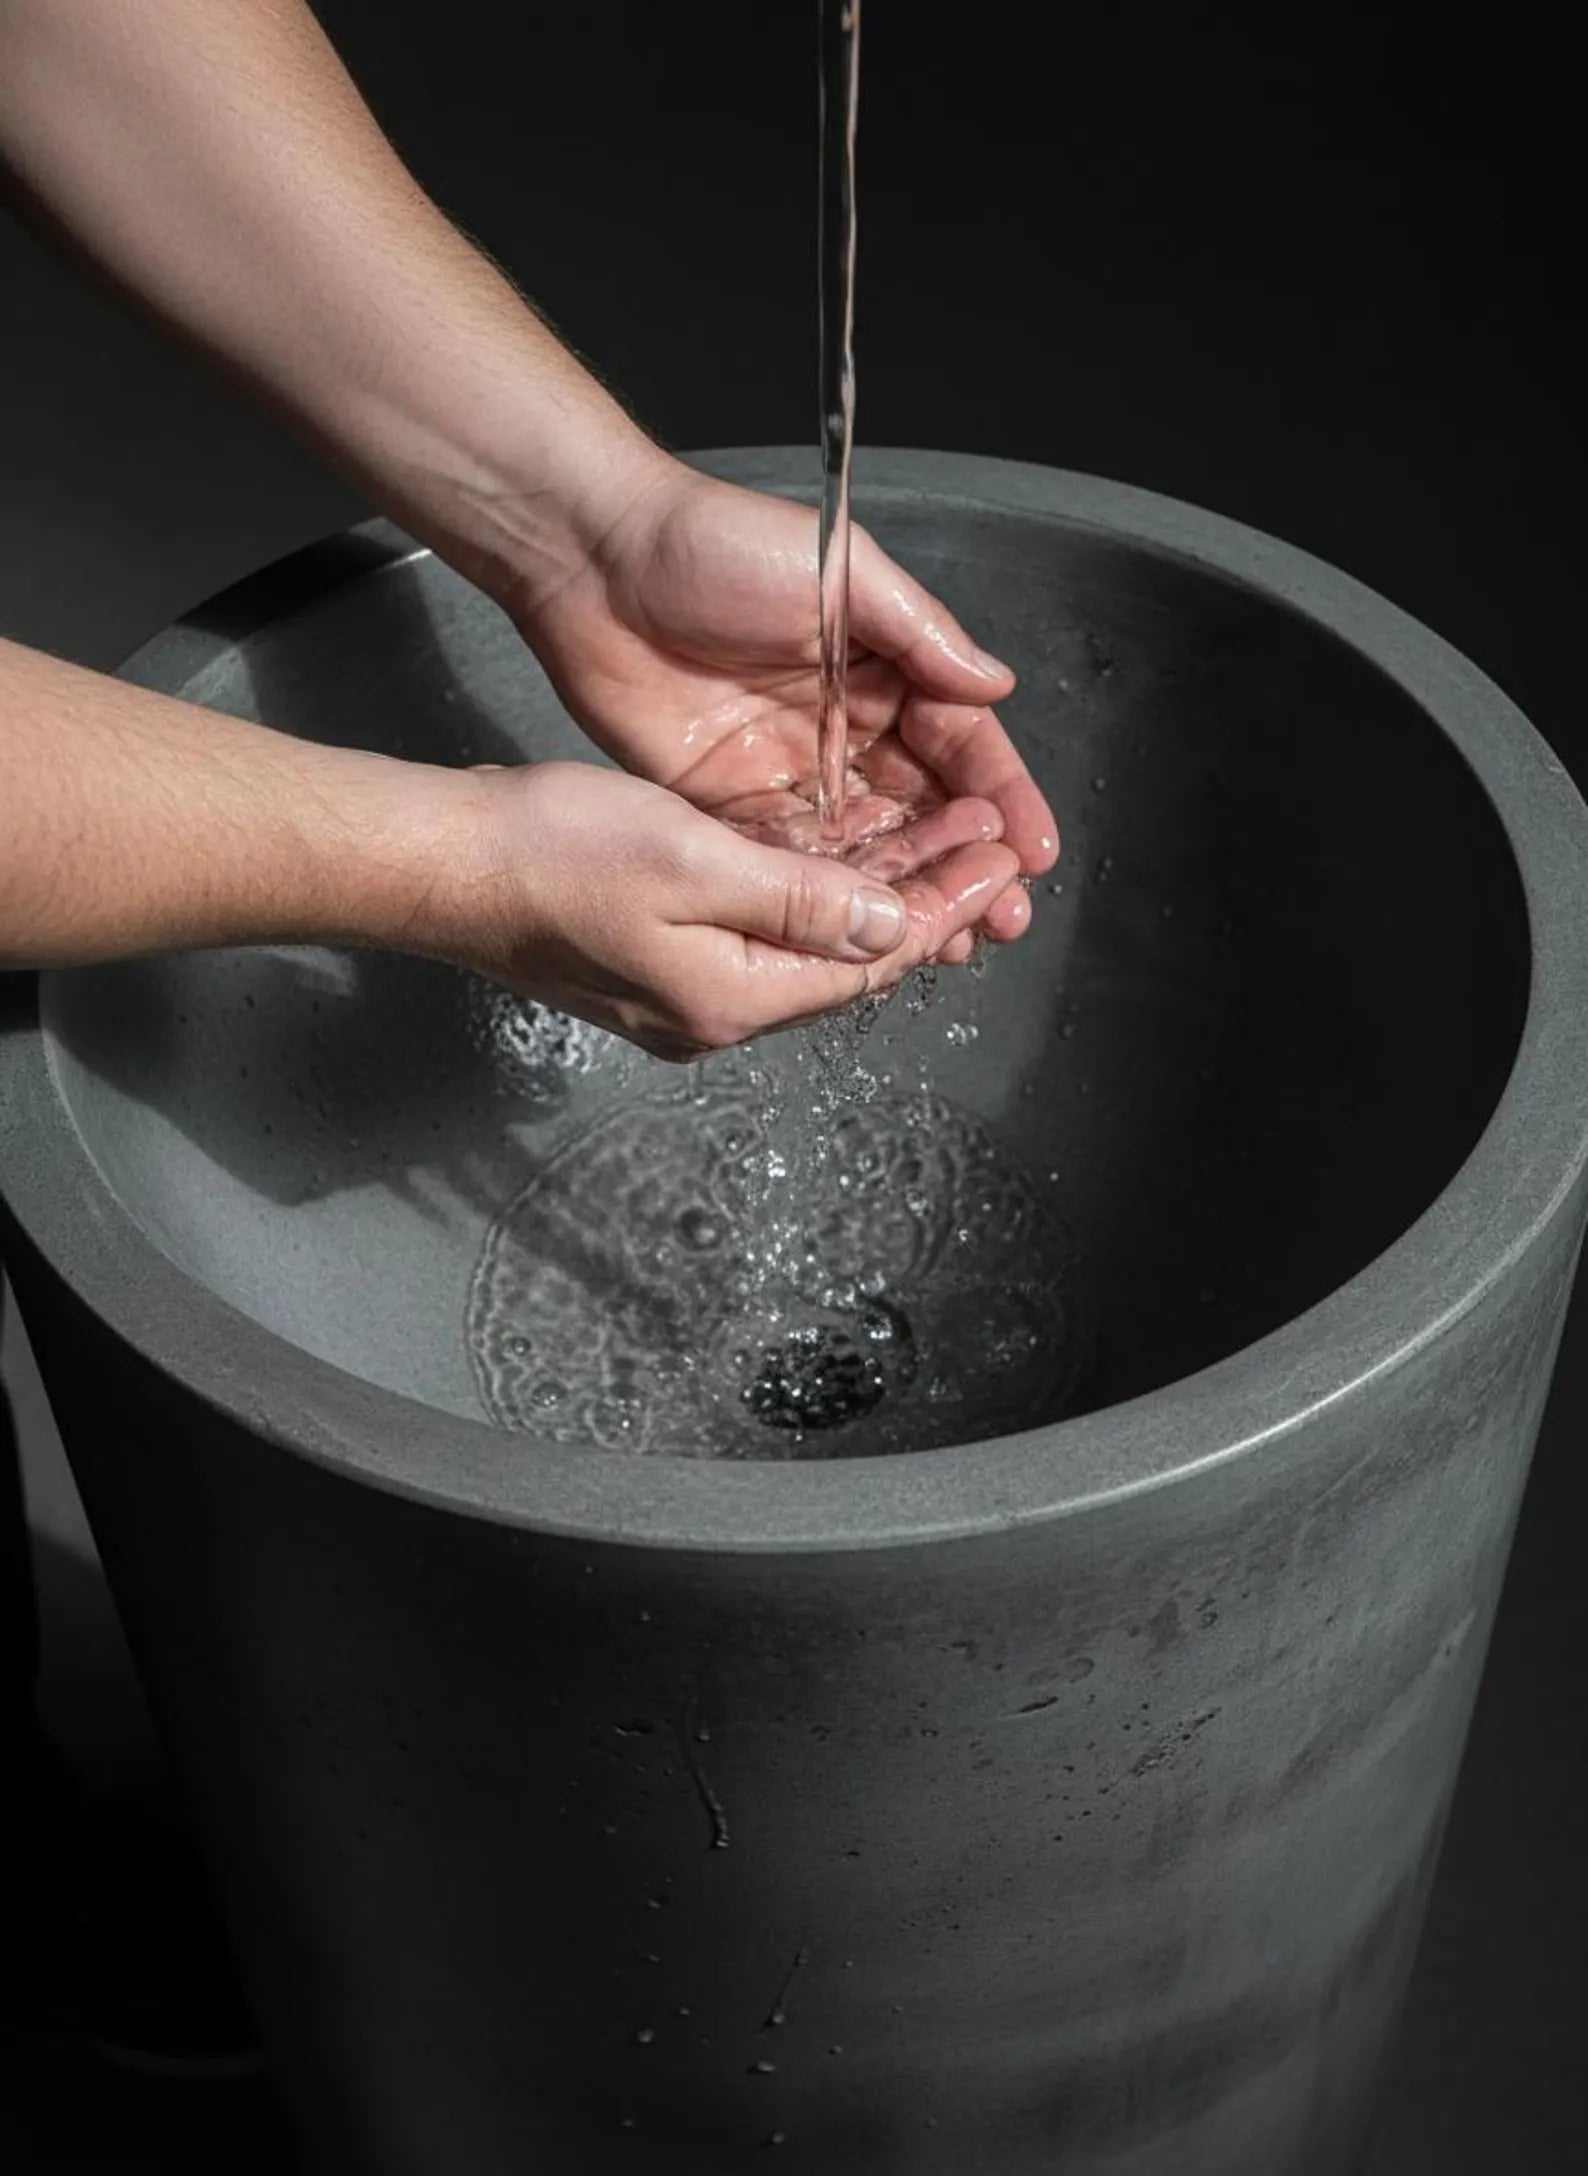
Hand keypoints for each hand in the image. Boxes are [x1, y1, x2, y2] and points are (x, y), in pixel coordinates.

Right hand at [437, 763, 1017, 1060]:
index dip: (944, 904)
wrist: (443, 864)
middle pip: (849, 961)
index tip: (1002, 856)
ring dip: (875, 891)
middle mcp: (716, 1013)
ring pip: (809, 946)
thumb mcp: (690, 860)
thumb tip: (887, 926)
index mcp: (733, 997)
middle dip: (925, 898)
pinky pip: (764, 934)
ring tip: (939, 839)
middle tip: (992, 841)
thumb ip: (798, 899)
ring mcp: (684, 993)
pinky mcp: (656, 961)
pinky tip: (839, 856)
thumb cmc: (550, 854)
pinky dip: (816, 893)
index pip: (871, 960)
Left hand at [505, 458, 1057, 960]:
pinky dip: (825, 896)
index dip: (1001, 798)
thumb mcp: (841, 572)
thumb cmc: (715, 542)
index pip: (960, 744)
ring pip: (863, 846)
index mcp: (882, 667)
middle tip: (1001, 918)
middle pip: (921, 808)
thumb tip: (995, 686)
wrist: (595, 561)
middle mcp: (843, 725)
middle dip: (965, 864)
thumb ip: (922, 635)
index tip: (1032, 852)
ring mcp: (787, 769)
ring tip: (948, 942)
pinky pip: (789, 858)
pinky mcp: (727, 802)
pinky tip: (862, 931)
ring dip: (907, 892)